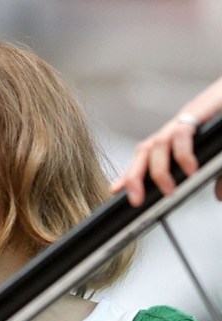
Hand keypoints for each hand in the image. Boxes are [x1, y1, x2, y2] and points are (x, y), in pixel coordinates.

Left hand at [111, 76, 221, 205]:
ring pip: (157, 146)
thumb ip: (218, 176)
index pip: (144, 156)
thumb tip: (218, 196)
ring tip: (169, 191)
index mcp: (173, 139)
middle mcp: (173, 130)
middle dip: (134, 177)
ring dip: (160, 172)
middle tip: (136, 200)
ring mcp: (183, 121)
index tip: (116, 190)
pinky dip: (182, 155)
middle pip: (143, 152)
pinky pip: (180, 135)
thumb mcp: (218, 153)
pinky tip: (190, 170)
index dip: (129, 173)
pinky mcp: (198, 111)